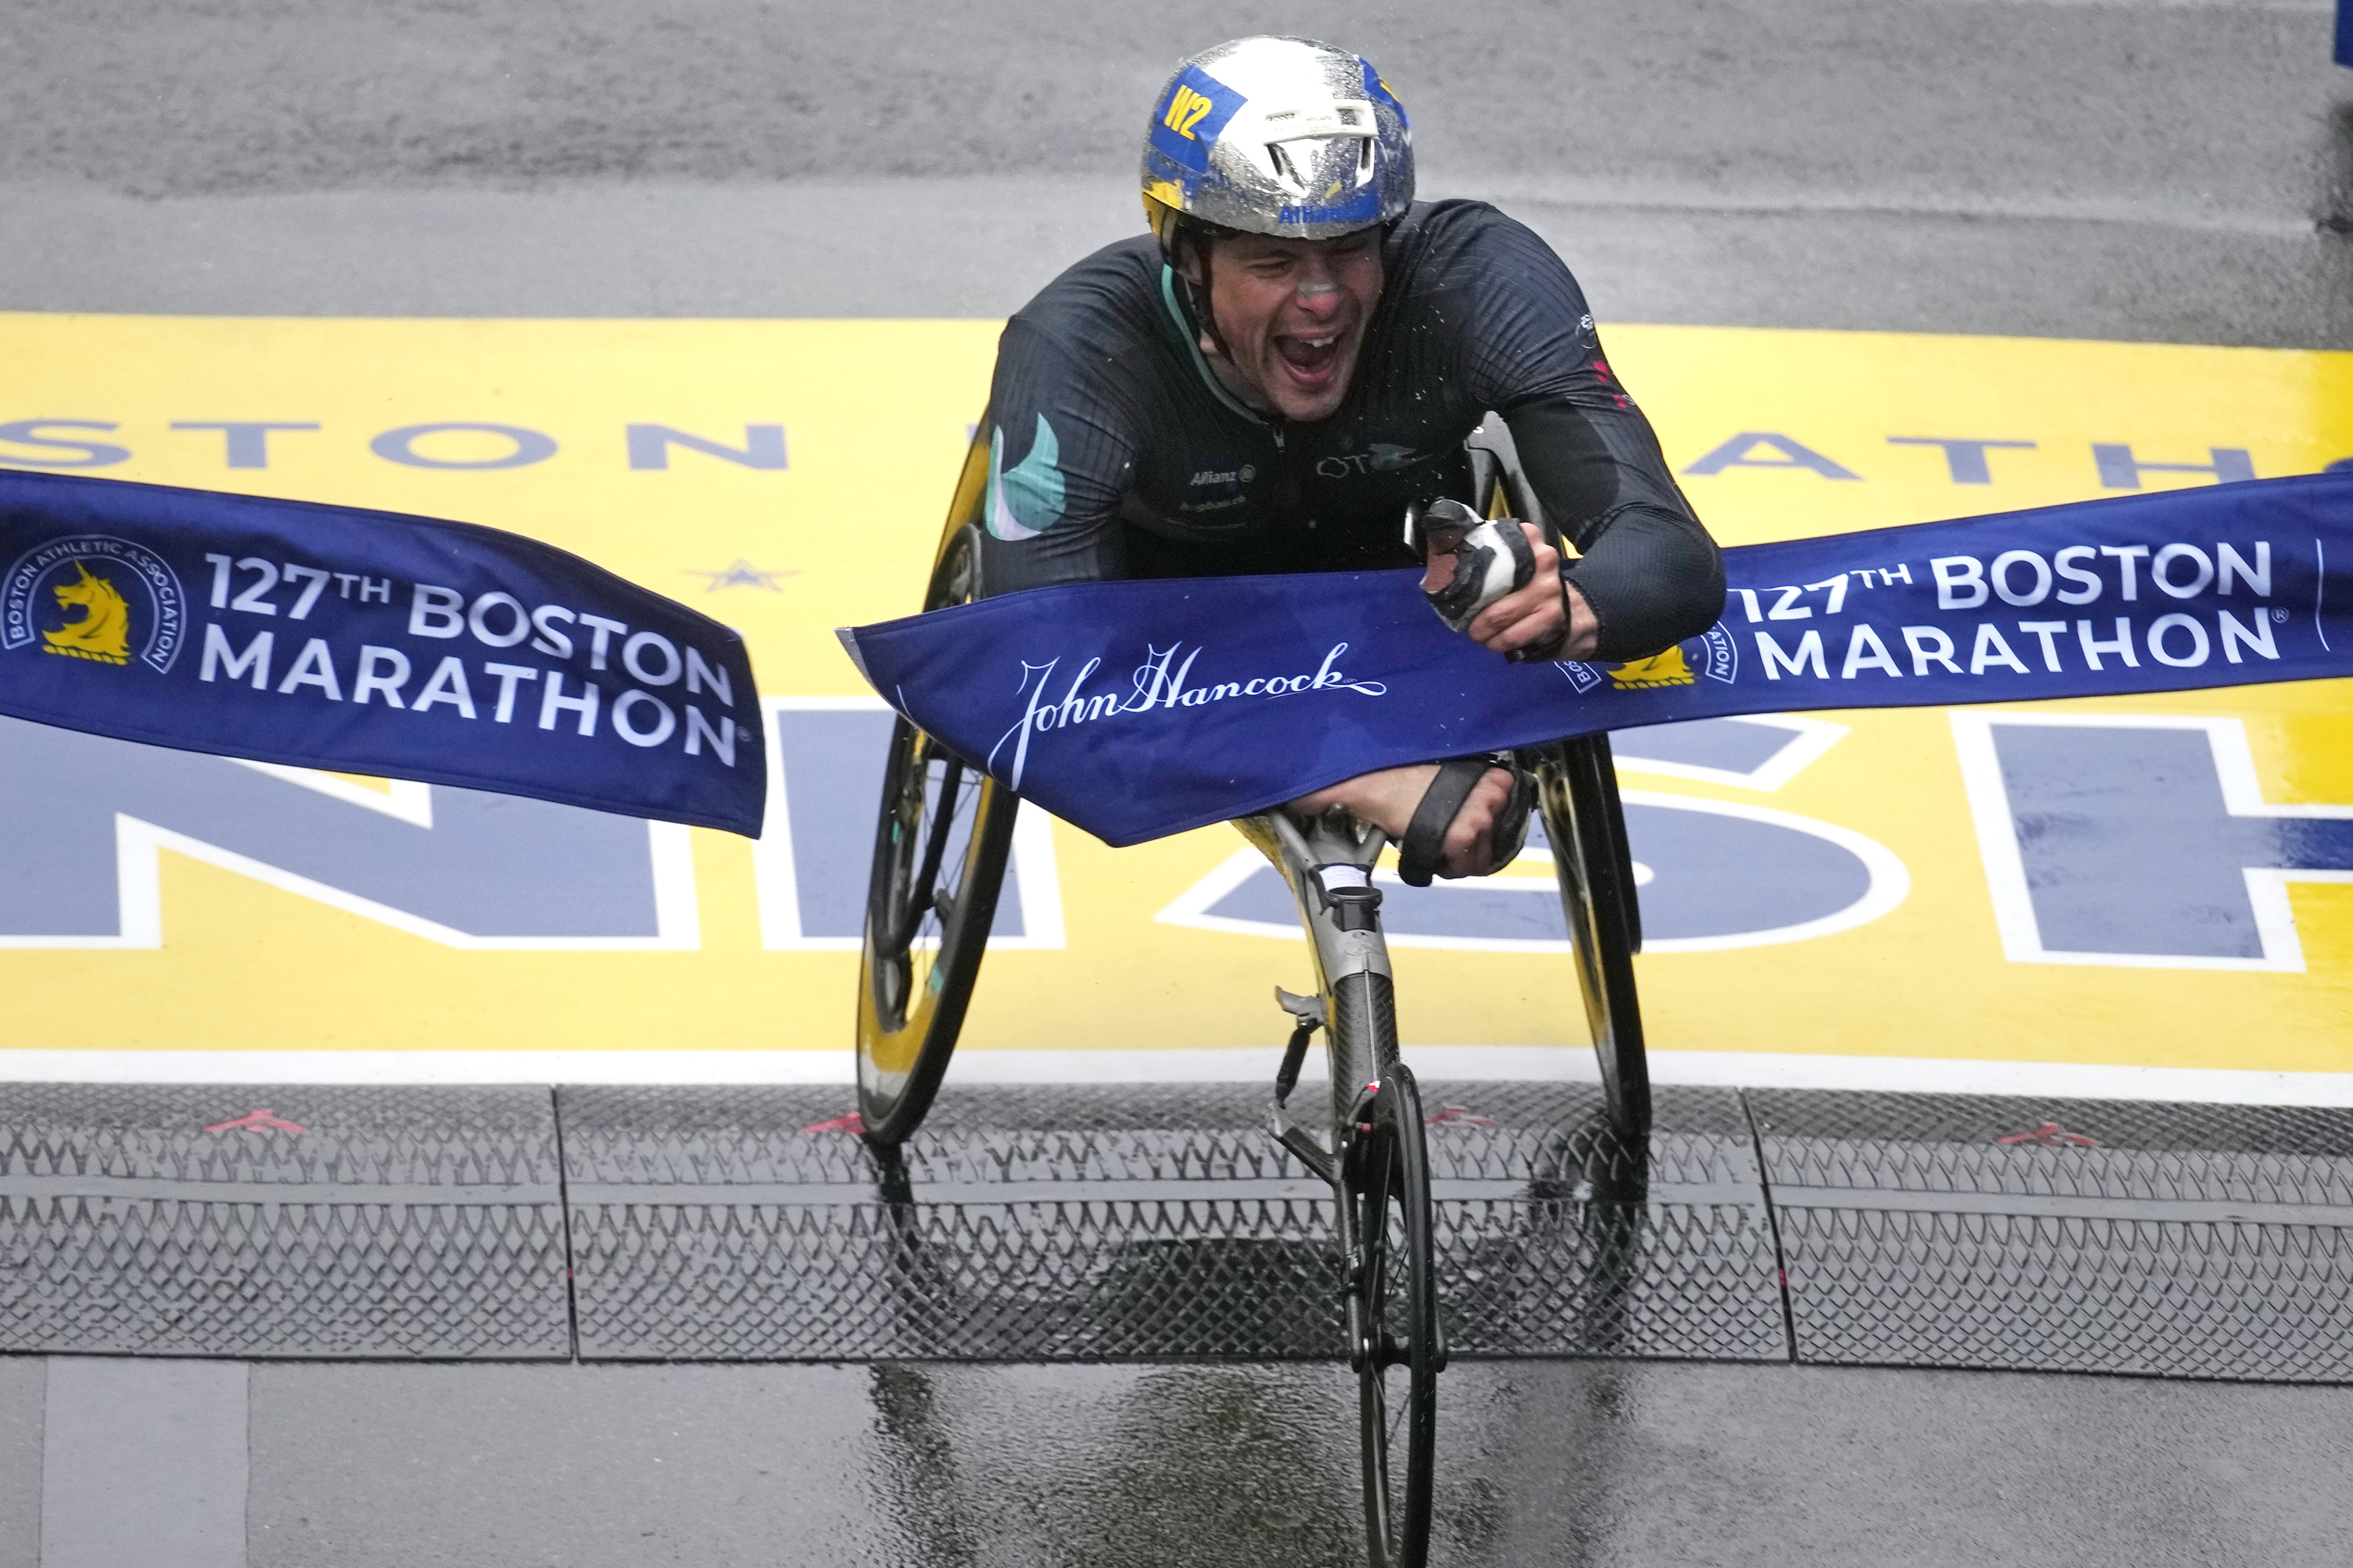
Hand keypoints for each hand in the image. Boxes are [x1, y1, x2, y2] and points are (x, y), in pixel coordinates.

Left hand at [1288, 762, 1519, 877]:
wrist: (1403, 750)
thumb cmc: (1381, 782)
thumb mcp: (1351, 803)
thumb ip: (1317, 807)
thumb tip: (1281, 804)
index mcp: (1455, 834)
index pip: (1467, 868)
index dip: (1447, 864)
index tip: (1433, 854)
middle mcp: (1478, 818)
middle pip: (1482, 852)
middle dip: (1462, 848)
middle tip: (1437, 832)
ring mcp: (1491, 798)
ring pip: (1494, 831)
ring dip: (1476, 827)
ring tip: (1448, 816)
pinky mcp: (1497, 779)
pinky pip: (1505, 802)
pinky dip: (1491, 802)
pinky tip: (1465, 799)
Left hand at [1421, 521, 1598, 661]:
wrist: (1570, 610)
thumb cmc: (1526, 585)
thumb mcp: (1509, 563)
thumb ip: (1483, 556)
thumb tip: (1437, 559)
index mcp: (1526, 538)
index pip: (1488, 545)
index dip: (1466, 567)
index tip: (1454, 582)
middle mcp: (1542, 559)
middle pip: (1490, 588)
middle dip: (1472, 614)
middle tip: (1468, 624)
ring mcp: (1549, 588)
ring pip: (1500, 615)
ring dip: (1482, 632)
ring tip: (1478, 635)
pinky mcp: (1552, 615)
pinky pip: (1513, 635)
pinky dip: (1498, 643)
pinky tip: (1494, 643)